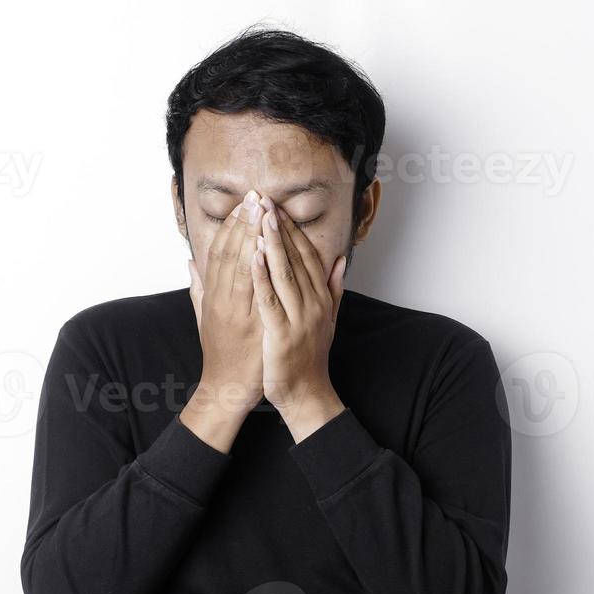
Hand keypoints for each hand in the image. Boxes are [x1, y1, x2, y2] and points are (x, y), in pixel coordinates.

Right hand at [180, 190, 264, 451]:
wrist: (226, 388)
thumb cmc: (221, 354)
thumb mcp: (204, 317)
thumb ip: (198, 288)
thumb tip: (190, 262)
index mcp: (213, 295)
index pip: (220, 252)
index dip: (231, 226)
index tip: (242, 204)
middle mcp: (222, 299)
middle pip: (230, 253)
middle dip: (243, 222)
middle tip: (255, 195)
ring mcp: (236, 311)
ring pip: (240, 266)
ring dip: (251, 236)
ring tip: (261, 210)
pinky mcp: (250, 324)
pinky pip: (254, 291)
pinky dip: (257, 268)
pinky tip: (263, 248)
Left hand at [249, 200, 347, 441]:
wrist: (306, 394)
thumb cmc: (310, 357)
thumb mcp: (328, 320)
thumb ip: (334, 288)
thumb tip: (341, 260)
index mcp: (321, 299)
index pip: (307, 256)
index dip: (292, 230)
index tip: (277, 208)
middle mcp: (313, 304)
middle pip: (295, 258)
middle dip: (278, 228)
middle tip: (264, 200)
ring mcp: (298, 318)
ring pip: (284, 273)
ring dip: (270, 243)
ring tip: (259, 216)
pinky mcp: (280, 333)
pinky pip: (270, 299)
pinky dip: (261, 276)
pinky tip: (252, 255)